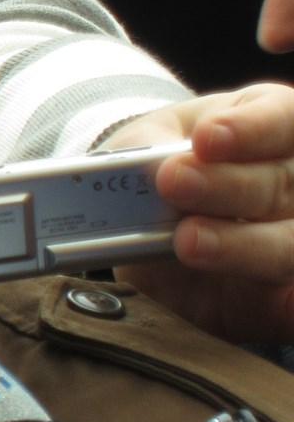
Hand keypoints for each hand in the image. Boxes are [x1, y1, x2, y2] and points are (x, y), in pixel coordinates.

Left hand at [109, 86, 293, 341]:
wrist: (146, 233)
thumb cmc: (156, 166)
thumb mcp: (143, 144)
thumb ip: (144, 150)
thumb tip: (148, 165)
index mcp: (270, 125)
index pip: (282, 118)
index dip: (252, 128)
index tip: (206, 137)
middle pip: (282, 182)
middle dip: (228, 185)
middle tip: (173, 182)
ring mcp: (293, 238)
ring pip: (290, 244)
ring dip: (243, 245)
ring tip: (187, 241)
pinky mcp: (284, 296)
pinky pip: (293, 303)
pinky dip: (287, 303)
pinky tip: (274, 300)